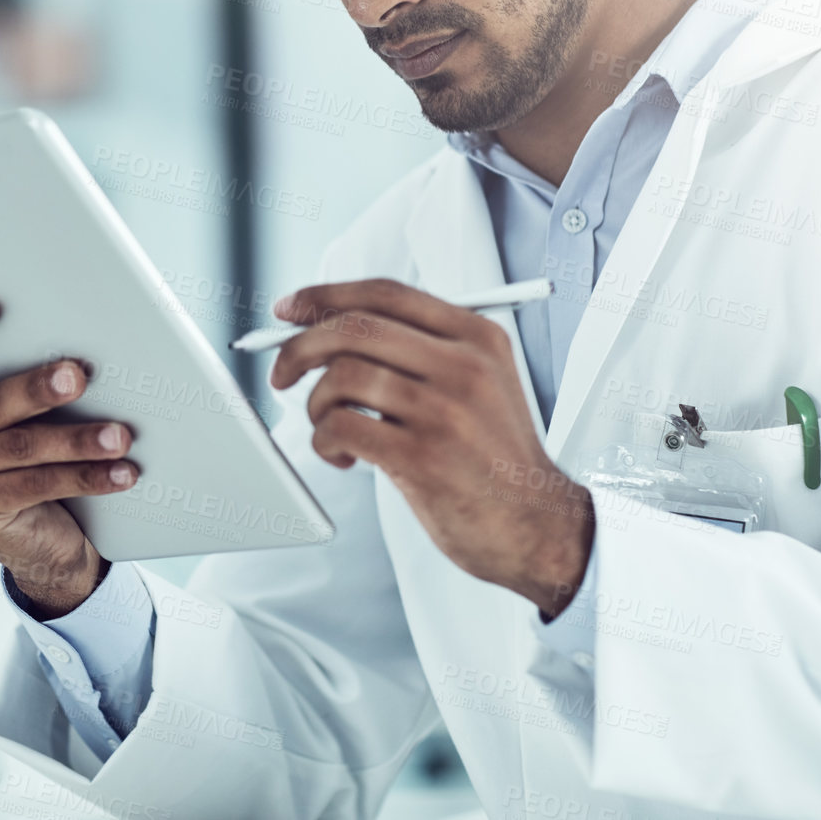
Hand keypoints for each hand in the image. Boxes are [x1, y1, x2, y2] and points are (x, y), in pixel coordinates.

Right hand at [0, 299, 138, 618]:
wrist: (38, 532)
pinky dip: (84, 477)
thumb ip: (18, 367)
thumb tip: (66, 325)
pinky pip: (35, 487)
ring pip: (19, 448)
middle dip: (37, 389)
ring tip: (120, 435)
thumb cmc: (34, 446)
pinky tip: (120, 472)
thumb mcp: (22, 408)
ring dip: (77, 440)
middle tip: (78, 375)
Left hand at [270, 279, 593, 617]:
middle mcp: (463, 365)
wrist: (539, 526)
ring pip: (341, 375)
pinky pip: (341, 427)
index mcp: (476, 336)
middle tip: (281, 372)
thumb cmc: (492, 457)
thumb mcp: (480, 382)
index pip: (385, 294)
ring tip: (328, 426)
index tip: (289, 308)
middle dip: (300, 346)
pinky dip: (324, 440)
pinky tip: (343, 456)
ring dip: (315, 403)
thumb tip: (331, 325)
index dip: (326, 295)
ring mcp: (444, 410)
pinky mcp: (424, 457)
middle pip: (354, 327)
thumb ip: (422, 349)